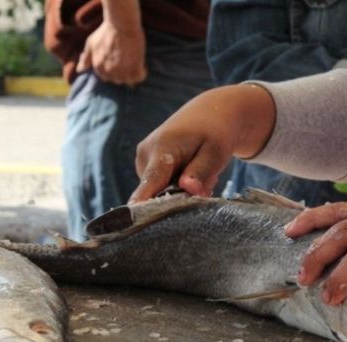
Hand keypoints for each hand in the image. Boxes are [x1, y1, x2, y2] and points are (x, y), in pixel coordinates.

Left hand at [76, 19, 146, 85]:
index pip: (106, 78)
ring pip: (129, 81)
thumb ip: (86, 59)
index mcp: (98, 67)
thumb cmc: (105, 31)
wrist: (121, 24)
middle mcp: (109, 72)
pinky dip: (141, 73)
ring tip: (135, 63)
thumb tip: (80, 70)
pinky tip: (142, 65)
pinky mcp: (134, 67)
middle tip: (128, 62)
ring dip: (132, 74)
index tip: (118, 63)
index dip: (113, 70)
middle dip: (122, 73)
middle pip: (118, 80)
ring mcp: (122, 71)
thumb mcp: (91, 43)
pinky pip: (139, 78)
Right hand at [130, 84, 275, 201]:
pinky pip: (159, 186)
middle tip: (206, 181)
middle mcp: (145, 155)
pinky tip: (189, 171)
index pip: (149, 183)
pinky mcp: (145, 165)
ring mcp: (143, 160)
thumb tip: (187, 190)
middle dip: (180, 197)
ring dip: (180, 191)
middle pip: (156, 193)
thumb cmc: (215, 133)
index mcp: (162, 149)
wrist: (209, 112)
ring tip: (198, 171)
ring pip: (159, 192)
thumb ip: (200, 172)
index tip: (131, 224)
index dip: (141, 205)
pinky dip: (176, 185)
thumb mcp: (215, 152)